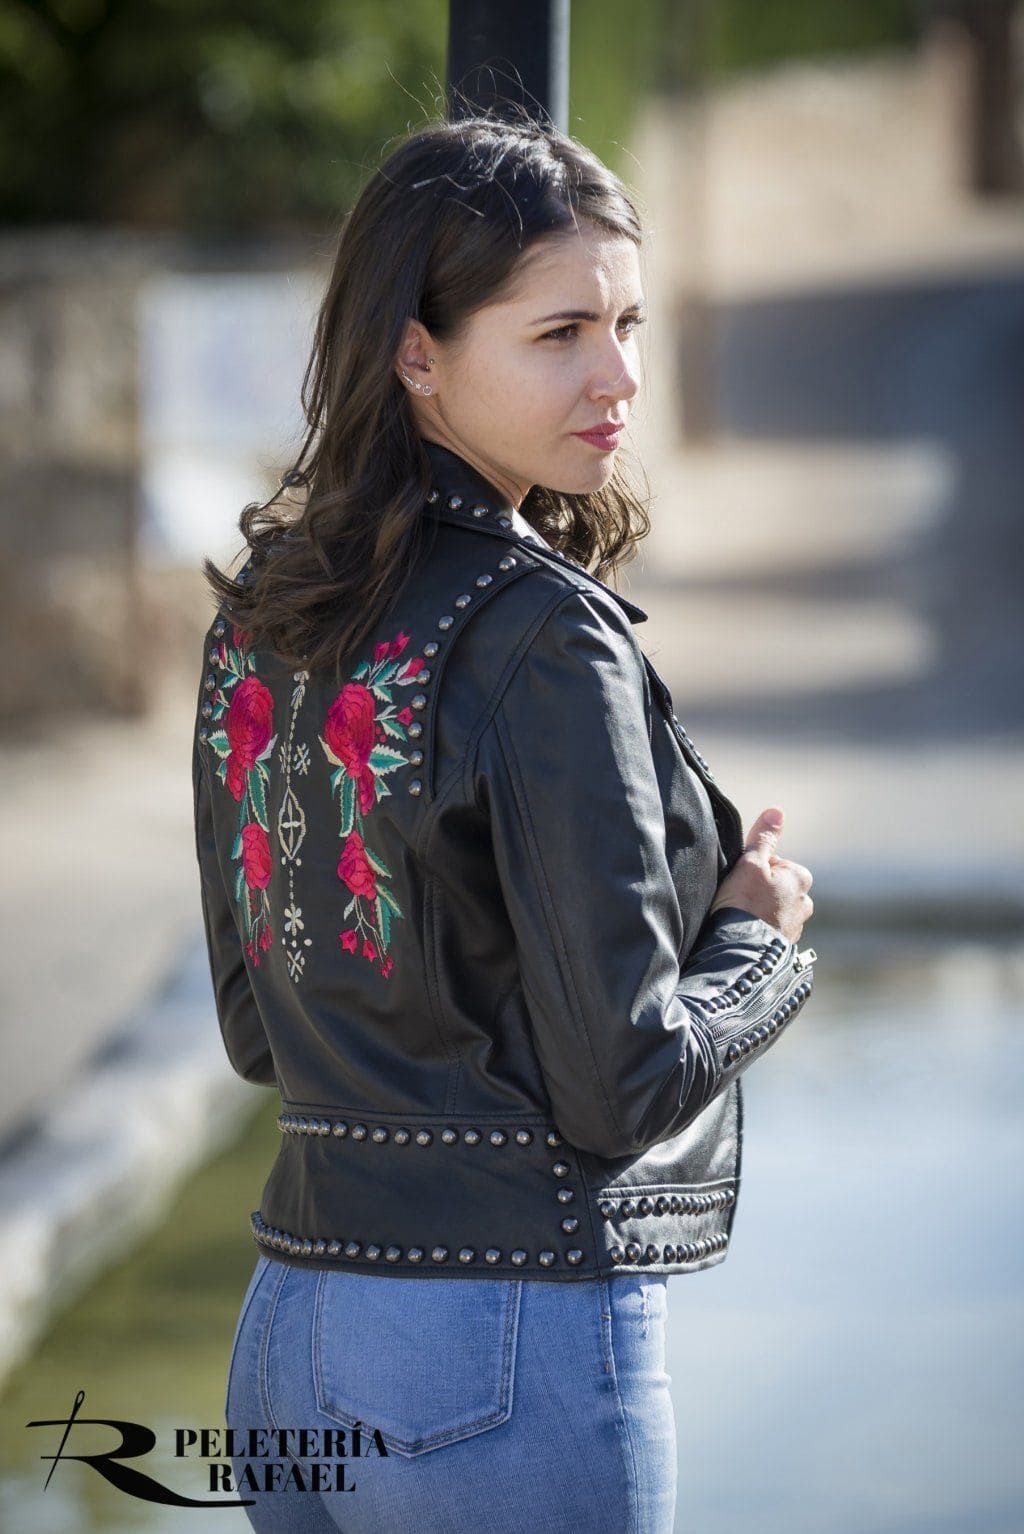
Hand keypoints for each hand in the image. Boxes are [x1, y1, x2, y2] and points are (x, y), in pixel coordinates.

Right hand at [708, 806, 813, 943]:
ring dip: (760, 910)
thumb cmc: (744, 903)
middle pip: (776, 886)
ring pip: (774, 908)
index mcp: (801, 877)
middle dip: (760, 890)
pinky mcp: (786, 945)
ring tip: (742, 917)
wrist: (741, 949)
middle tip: (740, 899)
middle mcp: (805, 901)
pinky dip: (760, 927)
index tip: (741, 881)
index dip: (752, 868)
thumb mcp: (750, 863)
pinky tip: (746, 931)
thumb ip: (763, 838)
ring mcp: (797, 925)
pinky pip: (771, 928)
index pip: (773, 863)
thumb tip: (777, 811)